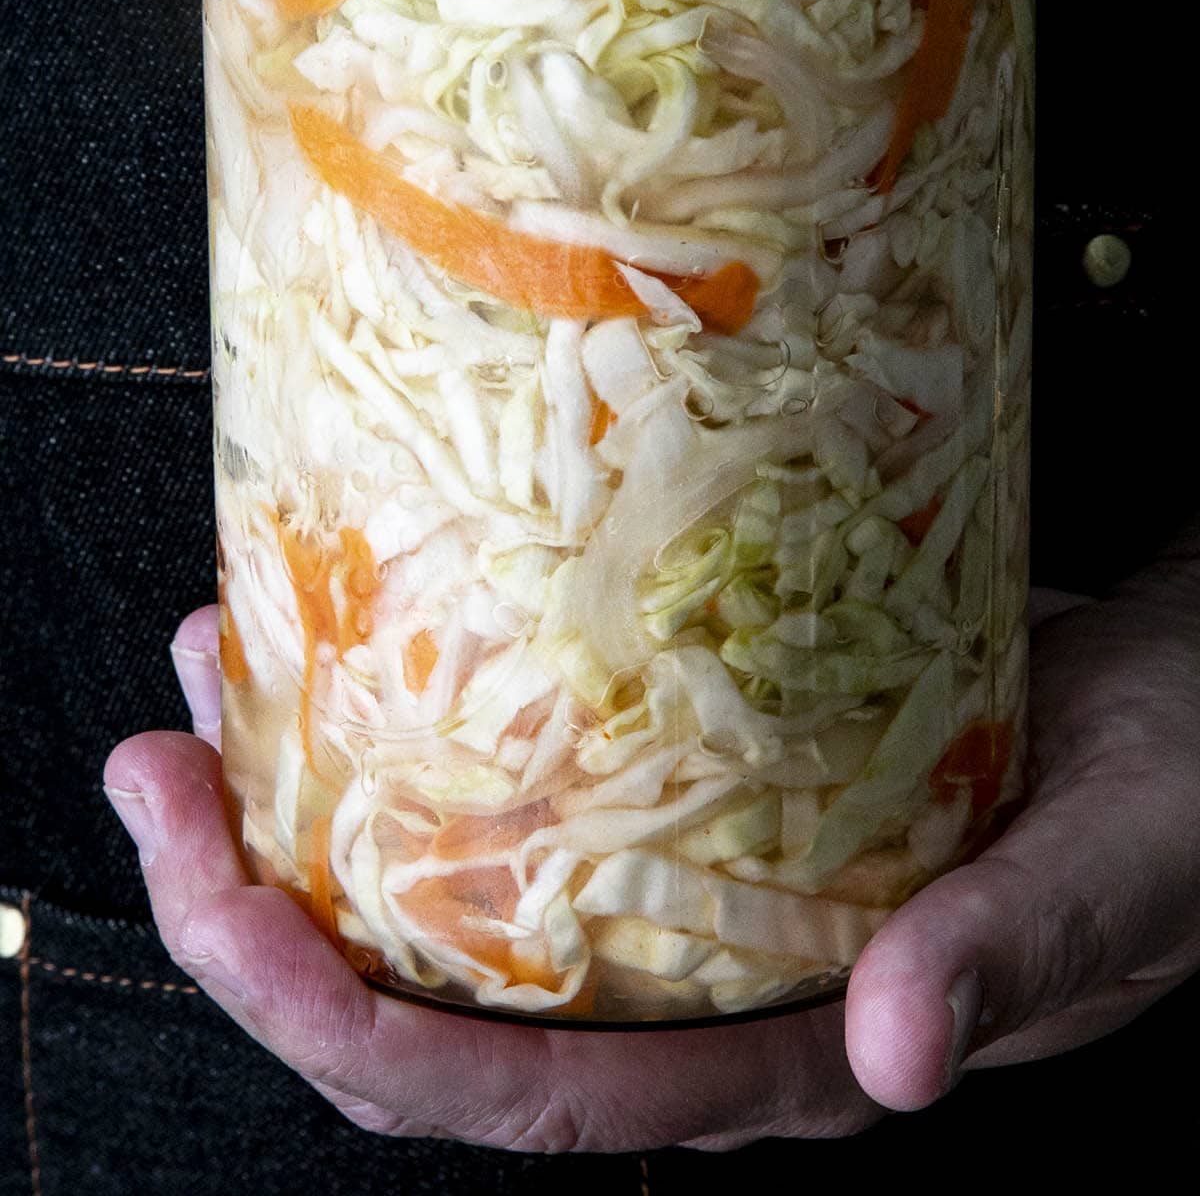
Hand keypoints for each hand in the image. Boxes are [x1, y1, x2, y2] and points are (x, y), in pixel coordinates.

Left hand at [104, 579, 1199, 1150]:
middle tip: (158, 767)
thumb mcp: (1124, 862)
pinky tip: (368, 638)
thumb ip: (1011, 954)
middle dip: (261, 916)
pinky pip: (531, 795)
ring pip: (460, 902)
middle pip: (442, 1012)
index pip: (530, 1098)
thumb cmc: (1185, 796)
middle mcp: (715, 994)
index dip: (347, 1030)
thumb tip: (889, 1055)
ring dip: (310, 806)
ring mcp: (701, 903)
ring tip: (211, 680)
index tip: (217, 900)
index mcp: (798, 1054)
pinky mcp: (704, 805)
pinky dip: (425, 729)